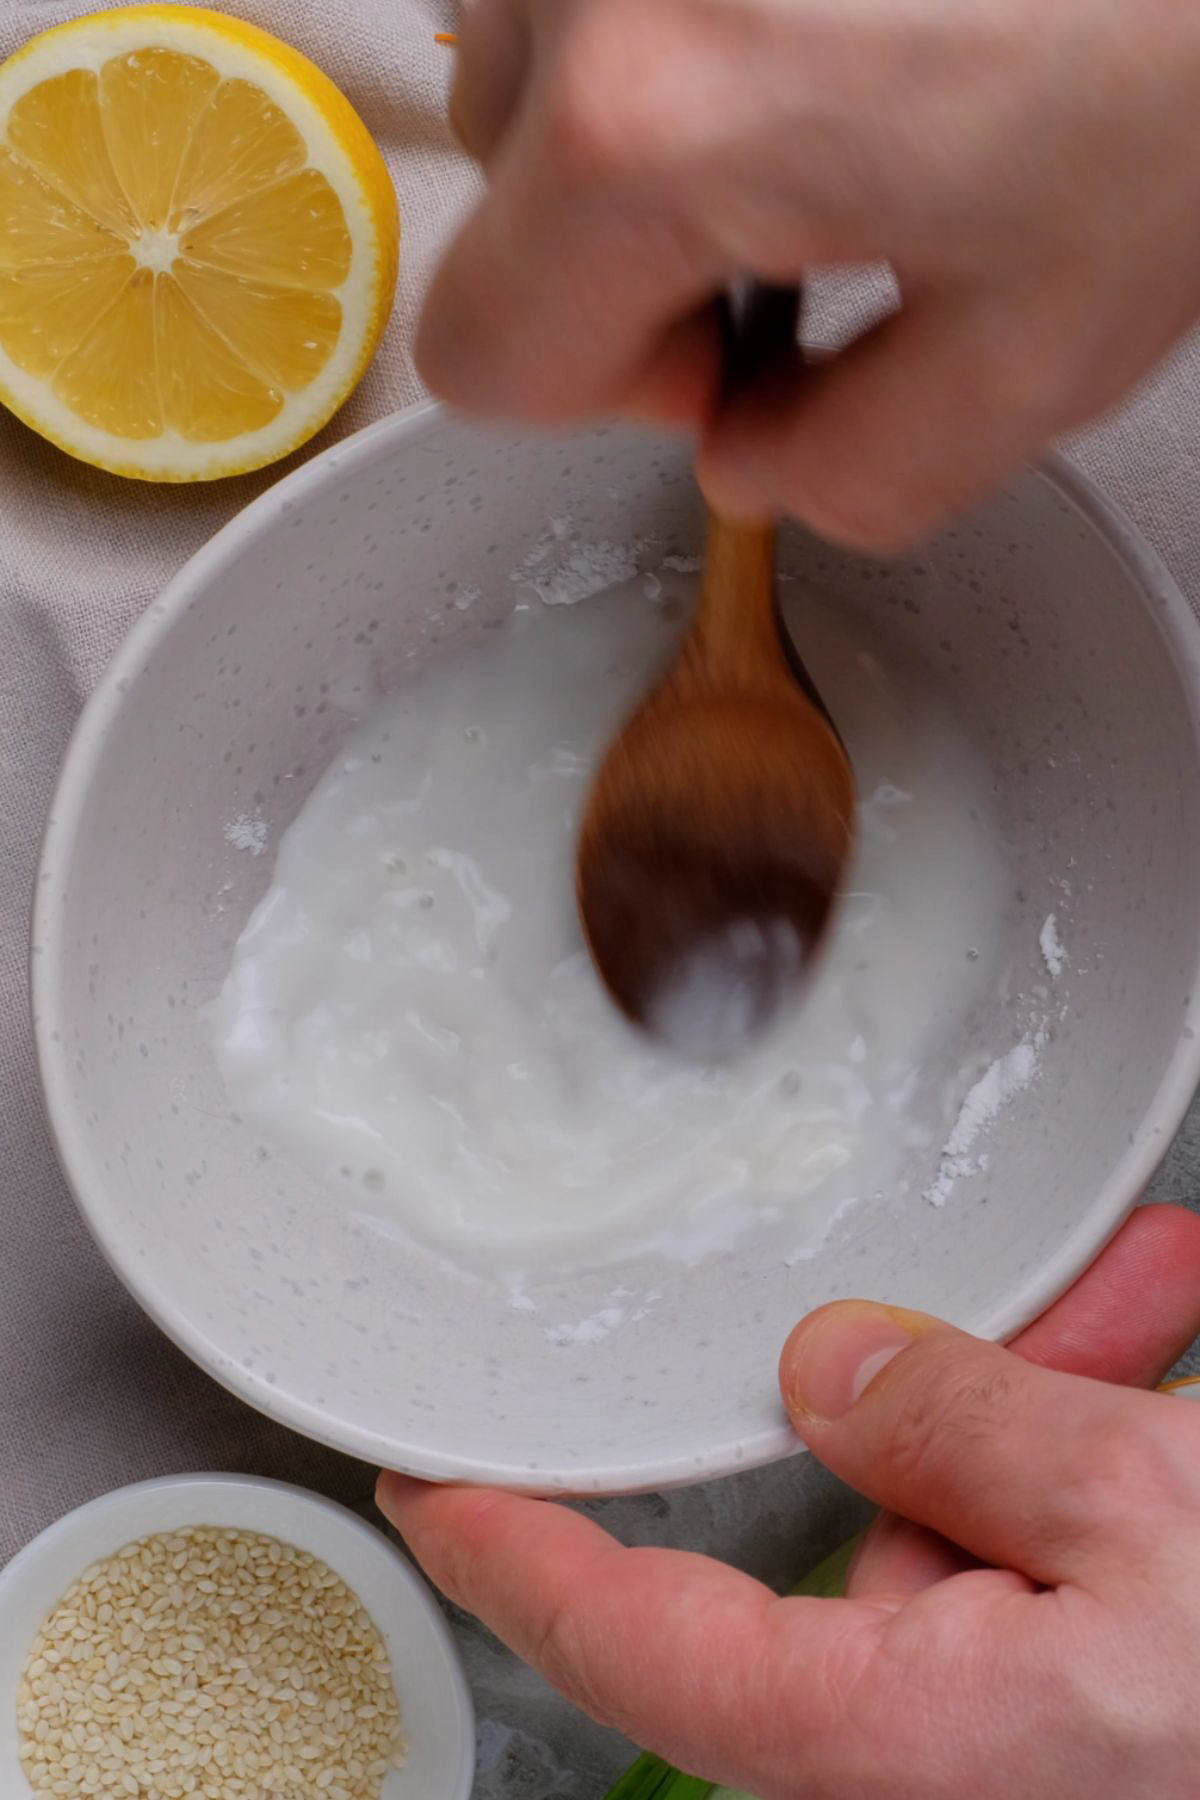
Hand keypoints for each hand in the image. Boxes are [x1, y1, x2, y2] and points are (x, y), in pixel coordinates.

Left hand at [378, 1204, 1199, 1798]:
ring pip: (990, 1518)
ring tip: (1166, 1319)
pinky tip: (1173, 1346)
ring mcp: (1032, 1723)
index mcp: (920, 1740)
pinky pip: (1071, 1543)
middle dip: (963, 1400)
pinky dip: (1116, 1444)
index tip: (433, 1491)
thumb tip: (841, 1374)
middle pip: (877, 1532)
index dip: (520, 1561)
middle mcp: (955, 1750)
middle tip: (1085, 1305)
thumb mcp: (1162, 1517)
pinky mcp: (1100, 1693)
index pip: (646, 1649)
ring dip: (1069, 1405)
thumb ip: (977, 1436)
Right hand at [419, 0, 1199, 550]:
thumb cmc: (1188, 30)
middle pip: (503, 183)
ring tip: (836, 78)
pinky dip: (683, 8)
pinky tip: (824, 12)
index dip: (612, 390)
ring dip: (649, 102)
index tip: (736, 346)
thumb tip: (756, 460)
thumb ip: (861, 469)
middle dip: (627, 234)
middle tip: (812, 202)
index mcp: (660, 123)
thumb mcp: (1049, 341)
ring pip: (539, 46)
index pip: (481, 352)